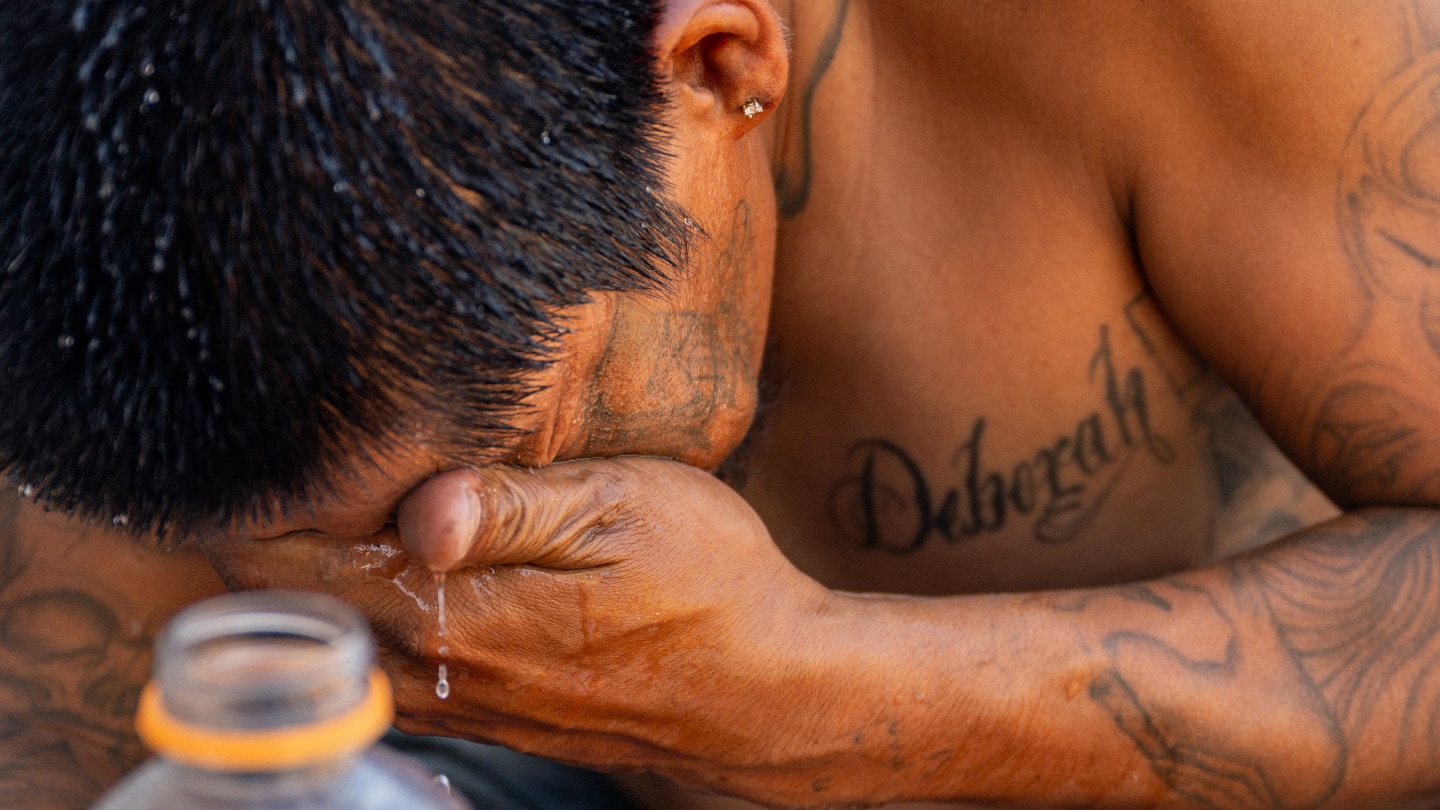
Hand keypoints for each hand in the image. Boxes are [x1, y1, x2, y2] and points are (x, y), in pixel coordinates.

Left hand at [202, 457, 838, 798]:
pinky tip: (393, 559)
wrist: (767, 691)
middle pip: (300, 605)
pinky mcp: (489, 711)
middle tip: (275, 451)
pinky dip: (363, 609)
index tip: (240, 442)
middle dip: (270, 531)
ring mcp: (462, 701)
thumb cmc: (711, 586)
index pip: (298, 566)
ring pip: (341, 636)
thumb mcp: (627, 512)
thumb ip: (514, 507)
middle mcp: (441, 671)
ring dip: (314, 571)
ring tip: (324, 493)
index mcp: (460, 614)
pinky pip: (388, 663)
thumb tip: (420, 508)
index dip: (252, 503)